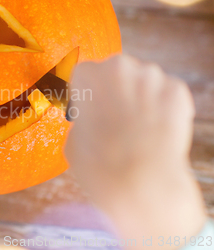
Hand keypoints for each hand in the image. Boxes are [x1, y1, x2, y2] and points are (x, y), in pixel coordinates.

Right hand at [65, 55, 205, 249]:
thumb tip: (92, 121)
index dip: (88, 94)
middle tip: (115, 121)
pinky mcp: (178, 91)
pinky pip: (167, 95)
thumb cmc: (99, 164)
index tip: (91, 110)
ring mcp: (152, 77)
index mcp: (89, 75)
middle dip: (116, 92)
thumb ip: (82, 120)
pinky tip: (156, 131)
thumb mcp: (72, 140)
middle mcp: (120, 67)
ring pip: (143, 82)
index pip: (85, 75)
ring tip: (138, 129)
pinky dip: (163, 109)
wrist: (141, 184)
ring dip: (140, 98)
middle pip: (116, 72)